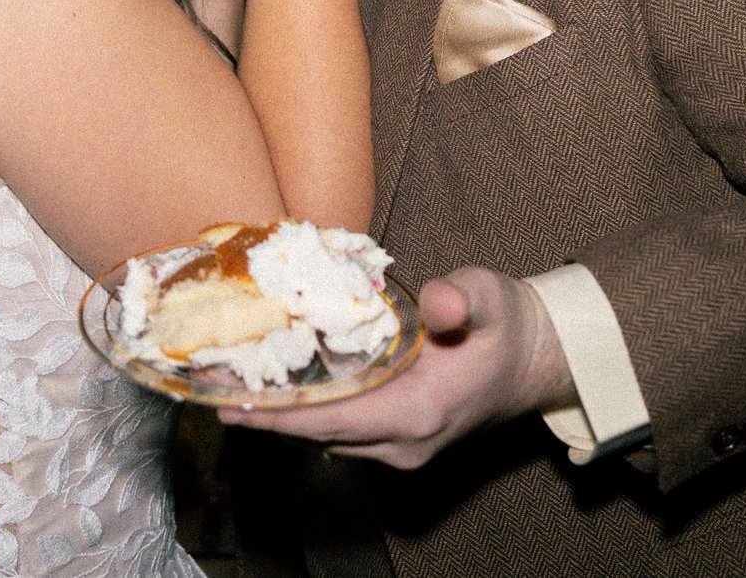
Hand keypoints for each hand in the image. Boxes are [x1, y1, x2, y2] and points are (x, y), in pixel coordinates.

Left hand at [220, 268, 572, 468]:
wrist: (537, 360)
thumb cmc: (508, 326)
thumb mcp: (490, 297)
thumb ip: (462, 298)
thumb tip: (438, 299)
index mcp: (419, 413)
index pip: (332, 420)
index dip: (278, 415)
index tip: (230, 406)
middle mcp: (404, 442)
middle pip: (318, 432)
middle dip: (264, 411)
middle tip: (207, 386)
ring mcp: (401, 448)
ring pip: (326, 435)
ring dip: (282, 412)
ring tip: (229, 382)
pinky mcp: (398, 440)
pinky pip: (340, 430)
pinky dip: (307, 411)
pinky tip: (277, 384)